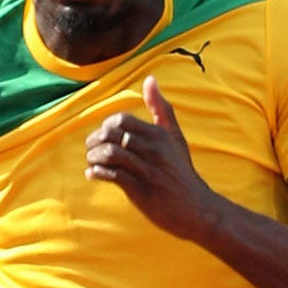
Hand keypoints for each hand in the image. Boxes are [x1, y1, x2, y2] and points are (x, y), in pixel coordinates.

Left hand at [84, 75, 219, 241]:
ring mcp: (146, 170)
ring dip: (93, 157)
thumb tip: (150, 79)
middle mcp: (152, 150)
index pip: (121, 120)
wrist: (196, 208)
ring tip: (92, 163)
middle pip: (111, 134)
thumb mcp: (174, 137)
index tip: (103, 137)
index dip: (106, 126)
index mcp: (158, 135)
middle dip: (94, 141)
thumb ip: (161, 109)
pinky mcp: (140, 191)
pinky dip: (97, 173)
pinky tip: (93, 175)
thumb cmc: (181, 172)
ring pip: (109, 153)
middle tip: (92, 150)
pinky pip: (112, 175)